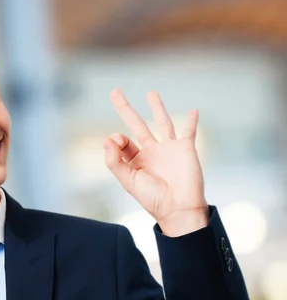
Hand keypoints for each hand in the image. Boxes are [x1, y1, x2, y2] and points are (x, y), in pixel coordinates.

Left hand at [103, 89, 208, 236]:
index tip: (118, 141)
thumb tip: (106, 139)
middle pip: (136, 124)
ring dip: (157, 107)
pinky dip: (192, 121)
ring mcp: (168, 149)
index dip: (117, 138)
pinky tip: (194, 111)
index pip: (122, 141)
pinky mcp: (185, 148)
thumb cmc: (152, 198)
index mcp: (135, 160)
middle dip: (125, 109)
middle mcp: (151, 152)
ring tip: (150, 93)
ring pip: (162, 122)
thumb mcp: (128, 181)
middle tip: (114, 92)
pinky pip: (189, 131)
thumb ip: (115, 161)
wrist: (178, 207)